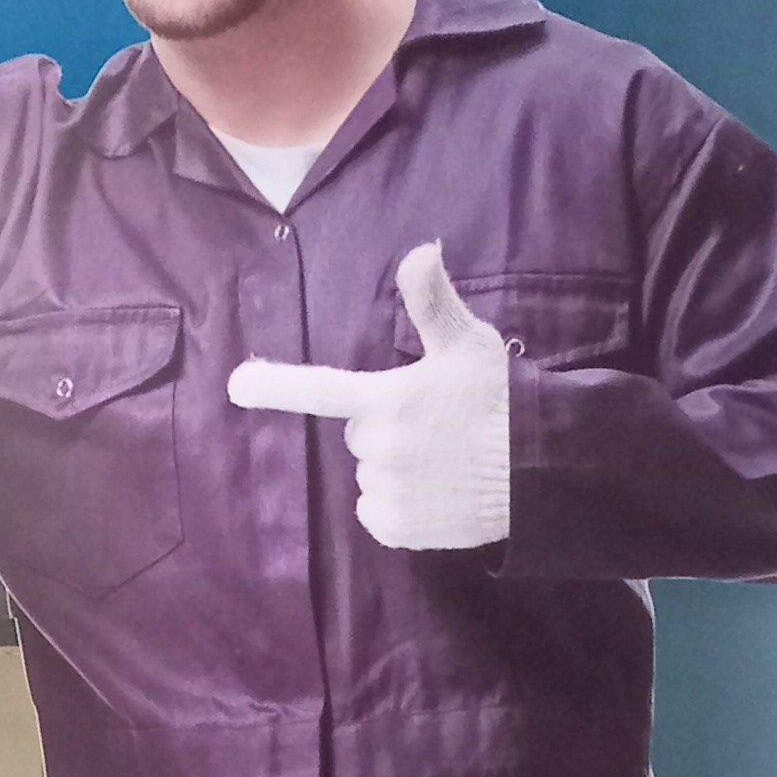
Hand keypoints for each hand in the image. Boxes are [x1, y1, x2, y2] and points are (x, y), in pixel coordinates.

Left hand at [228, 239, 511, 549]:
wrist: (540, 469)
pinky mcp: (398, 527)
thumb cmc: (501, 400)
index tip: (236, 385)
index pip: (320, 390)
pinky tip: (437, 492)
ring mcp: (387, 490)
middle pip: (359, 434)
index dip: (276, 387)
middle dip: (386, 428)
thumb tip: (419, 249)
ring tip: (443, 461)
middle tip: (434, 425)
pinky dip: (399, 506)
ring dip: (395, 468)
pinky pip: (377, 512)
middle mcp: (380, 446)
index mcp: (388, 399)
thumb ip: (433, 301)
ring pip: (370, 474)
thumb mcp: (468, 345)